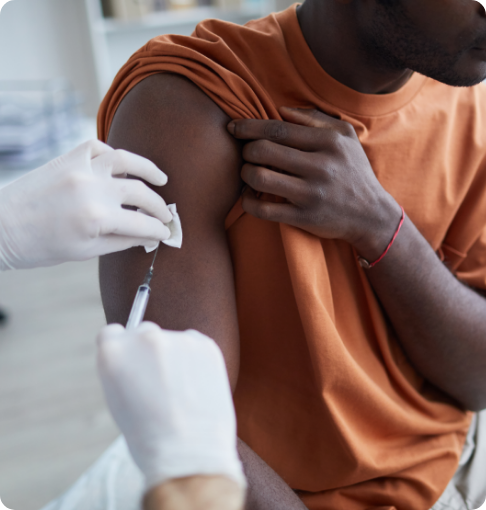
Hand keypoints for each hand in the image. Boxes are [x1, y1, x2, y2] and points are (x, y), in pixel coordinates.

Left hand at [0, 140, 172, 269]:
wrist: (2, 226)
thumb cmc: (40, 246)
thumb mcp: (86, 252)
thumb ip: (122, 241)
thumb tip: (147, 237)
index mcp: (97, 218)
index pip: (142, 223)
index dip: (159, 230)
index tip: (167, 233)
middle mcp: (92, 188)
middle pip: (141, 193)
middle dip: (159, 207)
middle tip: (166, 215)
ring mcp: (80, 168)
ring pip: (126, 161)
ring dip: (148, 169)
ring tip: (161, 179)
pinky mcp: (68, 158)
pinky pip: (99, 148)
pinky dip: (114, 156)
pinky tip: (122, 168)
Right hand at [96, 322, 245, 490]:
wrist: (188, 453)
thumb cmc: (148, 436)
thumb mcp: (118, 399)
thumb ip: (125, 367)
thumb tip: (137, 353)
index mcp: (113, 352)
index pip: (113, 333)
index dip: (122, 348)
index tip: (131, 361)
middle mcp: (144, 338)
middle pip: (144, 332)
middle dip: (149, 351)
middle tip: (159, 381)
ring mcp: (176, 339)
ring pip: (173, 341)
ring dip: (175, 356)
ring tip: (182, 391)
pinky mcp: (205, 344)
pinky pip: (196, 345)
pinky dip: (196, 358)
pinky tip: (197, 385)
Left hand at [227, 107, 400, 260]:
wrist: (371, 215)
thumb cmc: (353, 171)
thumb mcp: (346, 137)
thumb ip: (315, 119)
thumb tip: (281, 110)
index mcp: (328, 142)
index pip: (277, 129)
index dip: (248, 127)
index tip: (233, 127)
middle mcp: (320, 166)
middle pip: (262, 151)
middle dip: (245, 150)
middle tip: (246, 153)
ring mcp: (311, 194)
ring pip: (259, 178)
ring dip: (244, 174)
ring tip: (248, 173)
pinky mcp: (303, 217)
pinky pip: (263, 209)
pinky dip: (247, 201)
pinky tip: (249, 196)